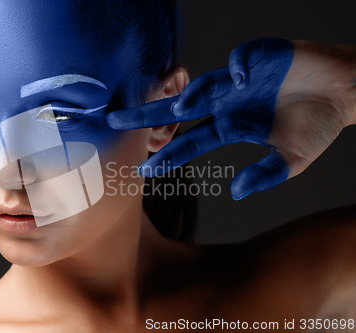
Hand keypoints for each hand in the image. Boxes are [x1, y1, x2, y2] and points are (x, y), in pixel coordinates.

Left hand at [106, 38, 355, 199]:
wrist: (345, 93)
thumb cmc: (318, 125)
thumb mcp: (292, 160)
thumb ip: (264, 176)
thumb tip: (235, 193)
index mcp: (230, 126)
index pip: (190, 142)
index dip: (168, 154)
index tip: (145, 169)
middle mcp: (226, 103)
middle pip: (178, 110)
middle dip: (147, 115)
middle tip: (116, 121)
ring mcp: (238, 80)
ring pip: (203, 85)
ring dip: (190, 94)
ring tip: (179, 105)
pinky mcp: (259, 56)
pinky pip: (239, 60)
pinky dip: (236, 68)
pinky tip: (238, 78)